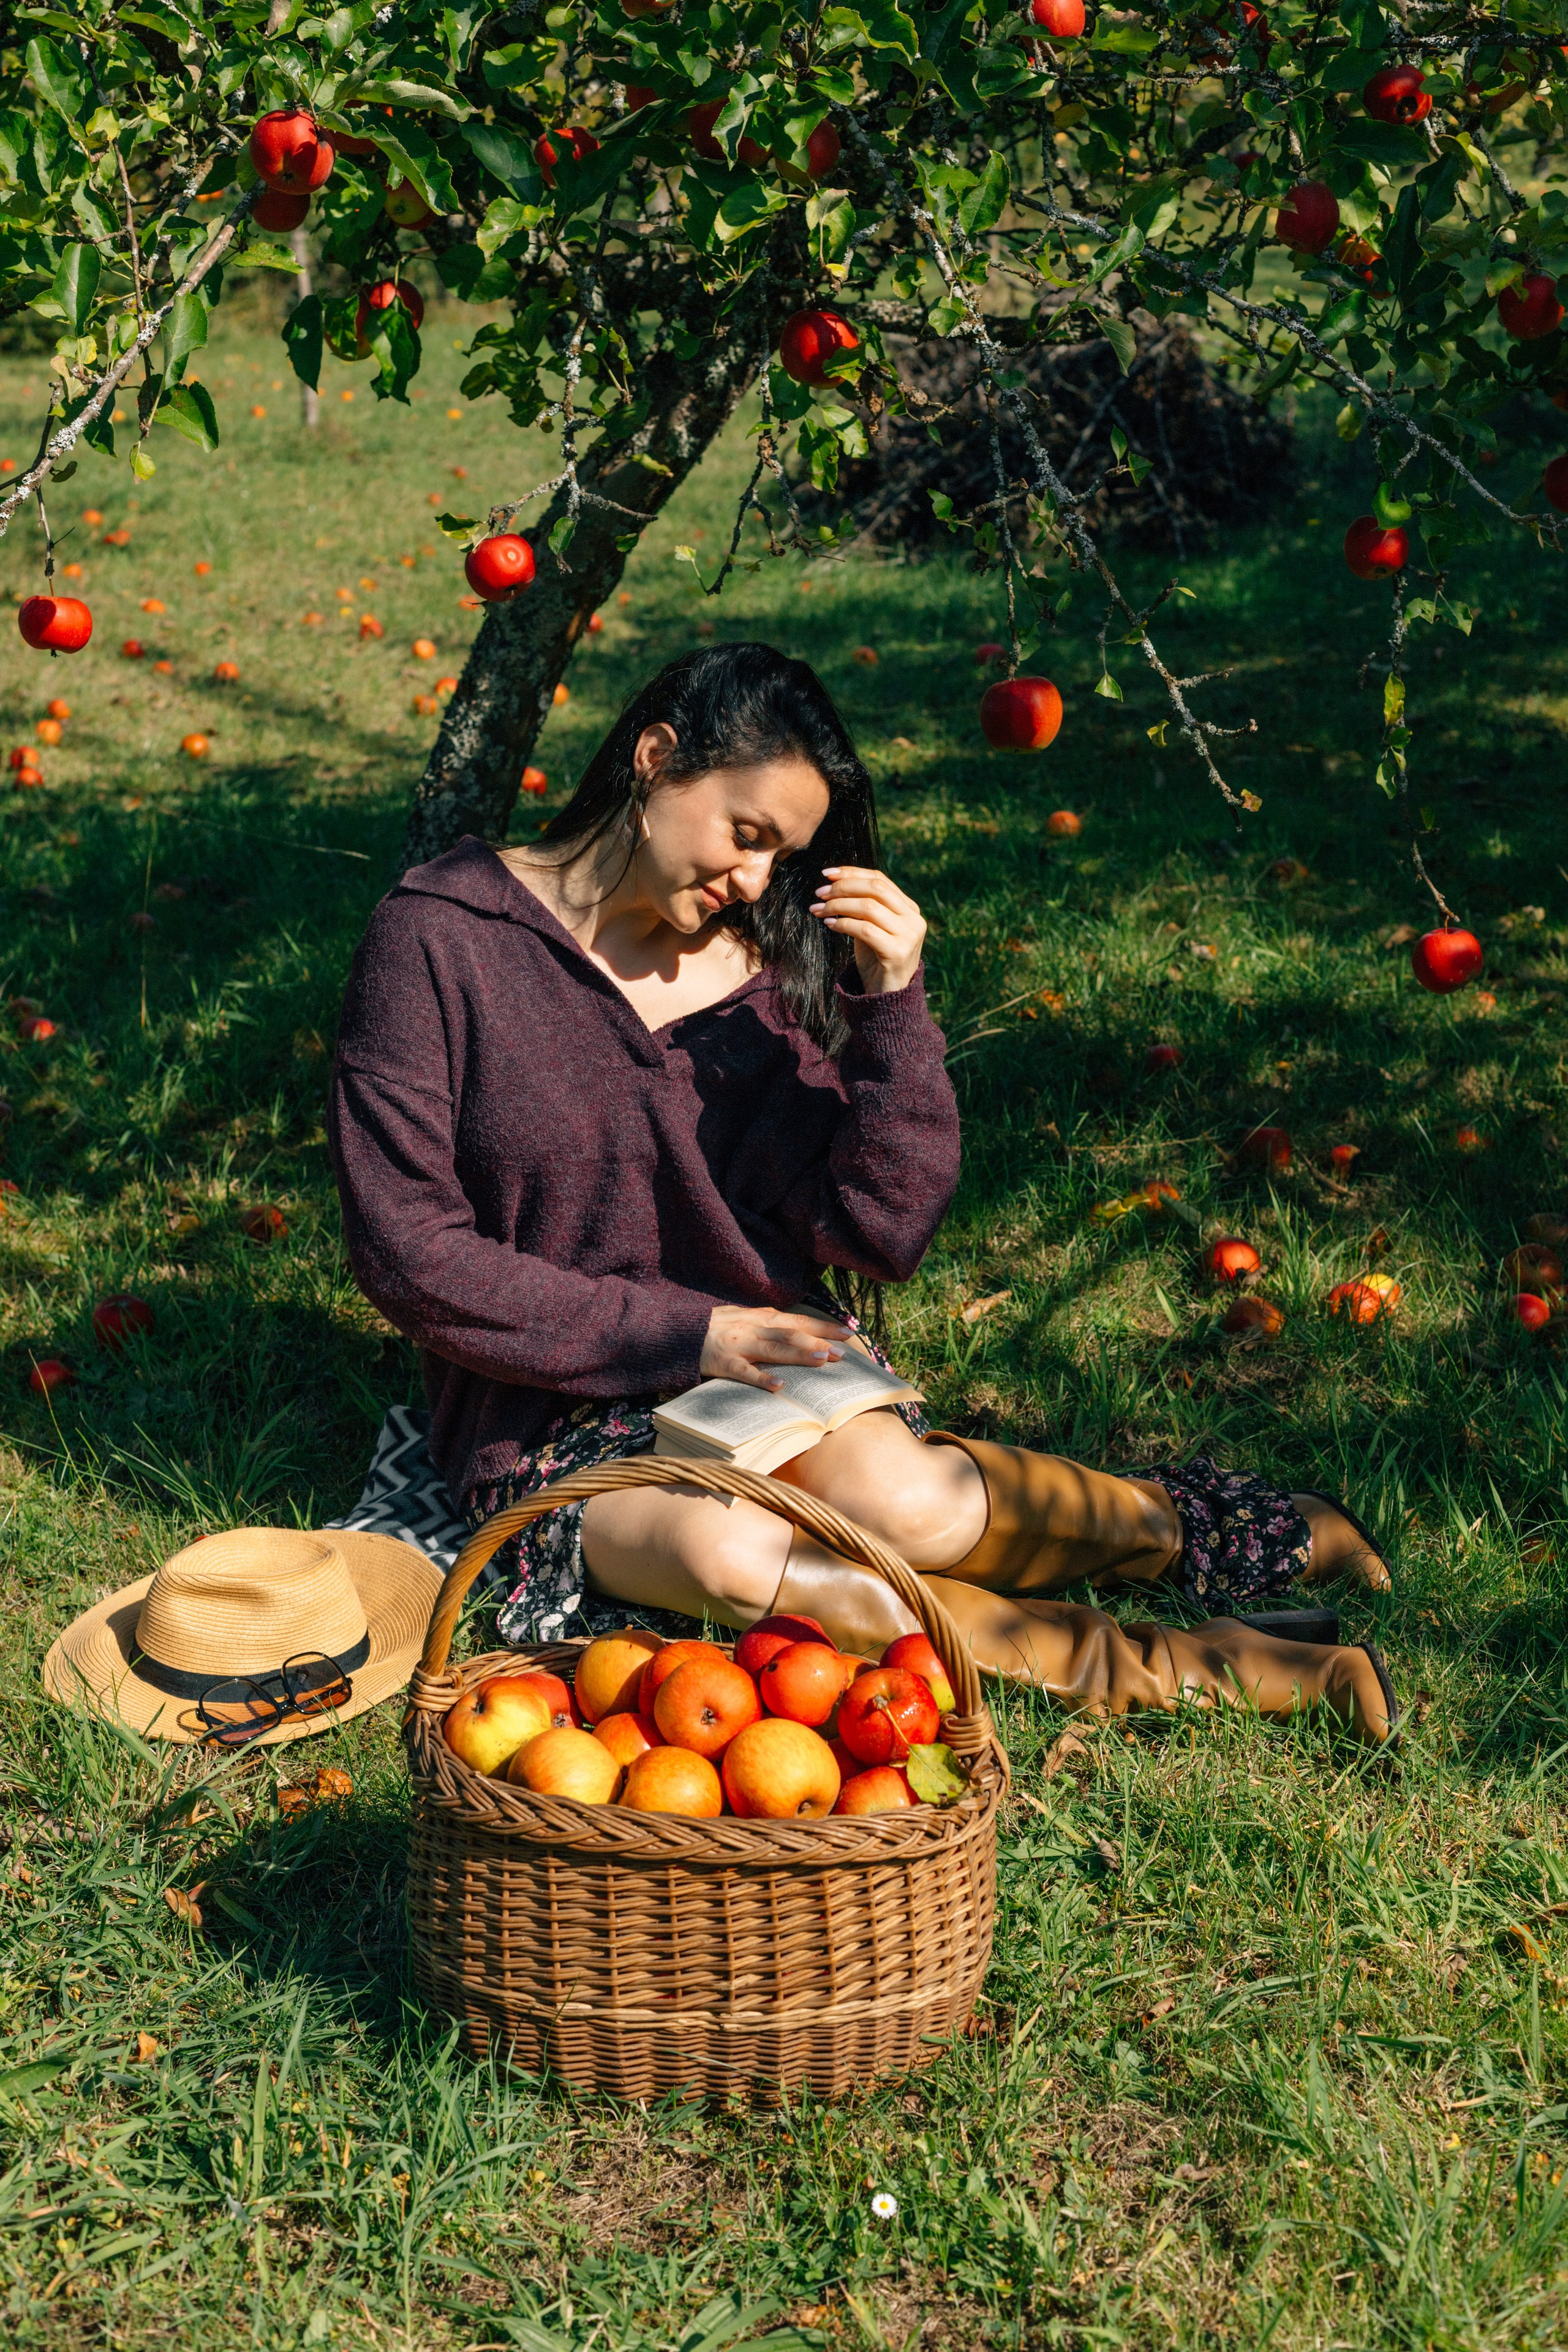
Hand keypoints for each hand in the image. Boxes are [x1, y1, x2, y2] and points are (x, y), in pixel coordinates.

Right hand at [700, 1305, 849, 1391]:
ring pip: (774, 1349)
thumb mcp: (742, 1318)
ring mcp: (738, 1345)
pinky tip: (779, 1386)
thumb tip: (797, 1331)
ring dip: (800, 1354)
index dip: (823, 1326)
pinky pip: (744, 1372)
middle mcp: (752, 1328)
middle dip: (820, 1342)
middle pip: (792, 1333)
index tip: (848, 1332)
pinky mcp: (722, 1362)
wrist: (674, 1331)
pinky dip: (762, 1378)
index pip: (798, 1321)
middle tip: (844, 1353)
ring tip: (823, 1361)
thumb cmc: (712, 1327)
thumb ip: (767, 1324)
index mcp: (759, 1317)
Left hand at [809, 866, 925, 994]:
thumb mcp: (871, 928)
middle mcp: (913, 919)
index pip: (880, 879)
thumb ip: (864, 907)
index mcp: (909, 909)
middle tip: (819, 893)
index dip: (852, 872)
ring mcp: (909, 936)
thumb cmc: (876, 961)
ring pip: (869, 907)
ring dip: (838, 905)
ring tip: (819, 910)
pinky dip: (843, 924)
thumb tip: (835, 883)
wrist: (888, 998)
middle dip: (843, 887)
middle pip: (875, 888)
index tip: (827, 874)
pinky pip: (865, 929)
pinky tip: (829, 924)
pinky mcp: (898, 952)